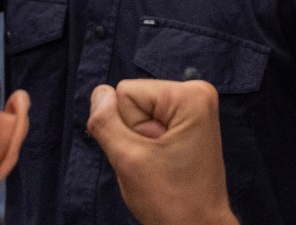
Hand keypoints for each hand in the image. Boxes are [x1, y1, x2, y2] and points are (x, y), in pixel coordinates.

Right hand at [86, 79, 236, 224]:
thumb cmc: (172, 202)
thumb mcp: (128, 160)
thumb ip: (106, 122)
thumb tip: (99, 93)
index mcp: (190, 96)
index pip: (125, 93)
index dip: (127, 128)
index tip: (150, 155)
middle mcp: (197, 93)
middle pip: (133, 100)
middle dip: (135, 135)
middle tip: (155, 163)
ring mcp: (195, 108)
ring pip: (138, 113)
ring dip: (140, 143)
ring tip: (160, 165)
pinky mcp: (189, 122)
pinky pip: (150, 123)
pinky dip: (149, 146)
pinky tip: (164, 163)